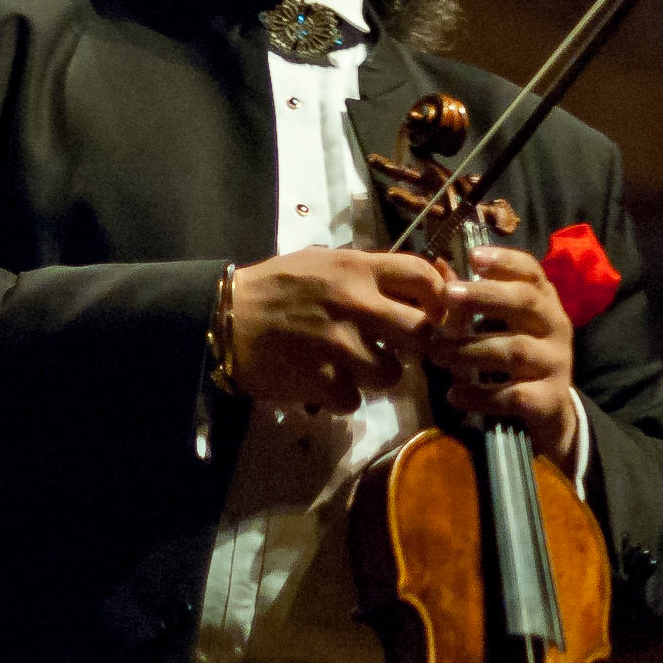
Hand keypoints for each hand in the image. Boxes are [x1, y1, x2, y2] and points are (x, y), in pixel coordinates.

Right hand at [231, 247, 446, 412]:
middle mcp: (355, 305)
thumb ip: (366, 272)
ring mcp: (339, 346)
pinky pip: (354, 400)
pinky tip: (325, 381)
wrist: (223, 319)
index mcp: (356, 269)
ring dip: (378, 375)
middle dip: (416, 346)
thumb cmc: (274, 287)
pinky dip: (342, 396)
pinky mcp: (321, 381)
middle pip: (421, 334)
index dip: (439, 298)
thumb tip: (415, 284)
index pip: (424, 276)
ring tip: (355, 366)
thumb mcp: (321, 262)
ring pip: (392, 375)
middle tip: (399, 348)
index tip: (433, 313)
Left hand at [429, 246, 577, 467]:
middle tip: (448, 295)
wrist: (550, 410)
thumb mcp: (505, 324)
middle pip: (525, 302)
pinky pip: (512, 394)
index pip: (532, 272)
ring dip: (471, 350)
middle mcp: (556, 327)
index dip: (505, 261)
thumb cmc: (519, 357)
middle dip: (485, 296)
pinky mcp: (548, 399)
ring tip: (437, 355)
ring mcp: (556, 363)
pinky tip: (454, 395)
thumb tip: (439, 265)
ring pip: (514, 350)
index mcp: (544, 303)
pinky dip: (480, 395)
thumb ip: (476, 299)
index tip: (473, 257)